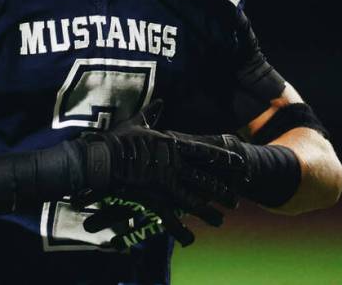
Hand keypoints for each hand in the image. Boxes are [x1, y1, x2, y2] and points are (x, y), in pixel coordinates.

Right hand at [70, 100, 240, 246]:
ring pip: (194, 201)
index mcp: (172, 145)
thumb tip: (160, 101)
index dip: (224, 159)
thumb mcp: (136, 123)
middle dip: (221, 191)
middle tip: (236, 199)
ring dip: (208, 212)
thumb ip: (151, 114)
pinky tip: (190, 239)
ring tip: (221, 220)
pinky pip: (170, 218)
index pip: (205, 152)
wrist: (101, 159)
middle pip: (205, 180)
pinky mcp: (154, 198)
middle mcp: (174, 165)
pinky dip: (180, 230)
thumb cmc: (117, 140)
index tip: (240, 163)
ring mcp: (166, 183)